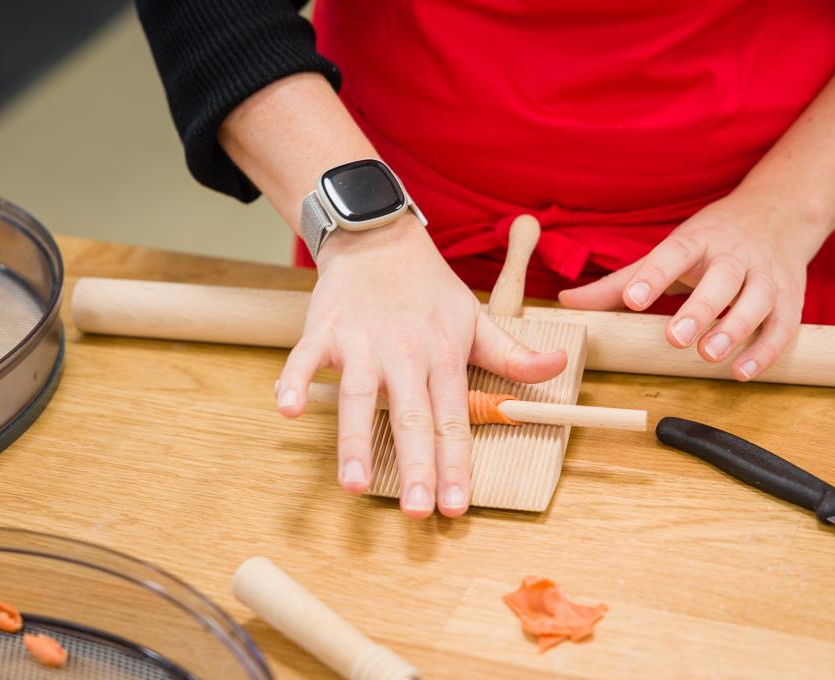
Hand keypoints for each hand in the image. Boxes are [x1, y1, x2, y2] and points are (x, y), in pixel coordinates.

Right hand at [274, 215, 566, 518]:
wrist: (380, 238)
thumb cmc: (428, 287)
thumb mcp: (476, 317)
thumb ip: (512, 354)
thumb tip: (558, 368)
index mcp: (442, 356)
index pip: (453, 419)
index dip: (455, 464)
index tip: (456, 506)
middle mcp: (404, 354)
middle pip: (411, 416)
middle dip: (414, 466)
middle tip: (416, 511)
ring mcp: (362, 342)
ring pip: (359, 396)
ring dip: (355, 440)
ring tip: (353, 482)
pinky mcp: (325, 329)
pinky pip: (305, 357)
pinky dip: (294, 380)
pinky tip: (287, 409)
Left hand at [559, 185, 820, 379]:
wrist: (778, 212)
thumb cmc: (709, 239)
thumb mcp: (664, 252)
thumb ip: (617, 282)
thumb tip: (566, 301)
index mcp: (697, 240)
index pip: (673, 254)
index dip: (653, 277)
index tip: (632, 299)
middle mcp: (735, 255)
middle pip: (721, 279)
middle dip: (700, 308)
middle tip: (675, 338)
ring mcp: (766, 275)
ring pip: (756, 302)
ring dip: (734, 329)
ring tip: (707, 354)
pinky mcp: (790, 297)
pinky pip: (782, 326)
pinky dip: (765, 350)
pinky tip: (741, 372)